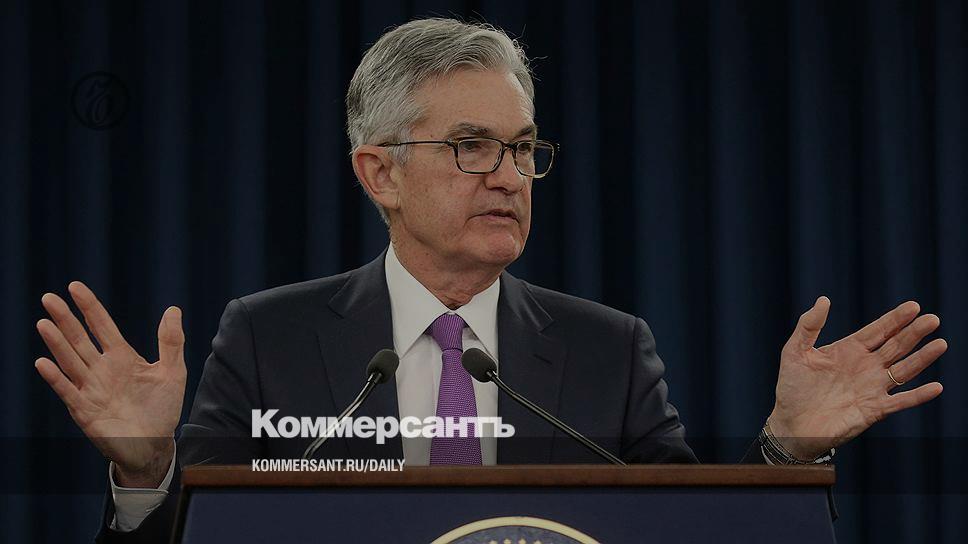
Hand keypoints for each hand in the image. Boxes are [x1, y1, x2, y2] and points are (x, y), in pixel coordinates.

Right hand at [34, 281, 186, 486]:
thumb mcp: (172, 372)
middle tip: (49, 298)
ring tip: (44, 323)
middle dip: (65, 319)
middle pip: (80, 339)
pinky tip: (43, 362)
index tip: (75, 287)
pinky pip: (68, 391)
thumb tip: (173, 310)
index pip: (101, 326)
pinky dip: (55, 377)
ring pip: (70, 360)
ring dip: (57, 343)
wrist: (155, 444)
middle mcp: (102, 370)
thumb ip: (171, 342)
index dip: (89, 307)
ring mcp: (91, 389)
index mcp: (121, 357)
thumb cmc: (161, 409)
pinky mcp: (85, 410)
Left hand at [768, 296, 945, 459]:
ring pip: (904, 370)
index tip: (914, 306)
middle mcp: (866, 366)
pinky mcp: (875, 409)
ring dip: (922, 358)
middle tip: (932, 319)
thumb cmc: (792, 387)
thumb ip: (809, 326)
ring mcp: (873, 387)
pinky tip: (936, 387)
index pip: (878, 330)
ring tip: (940, 344)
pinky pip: (901, 401)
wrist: (791, 423)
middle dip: (914, 332)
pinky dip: (918, 395)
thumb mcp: (795, 351)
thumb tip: (824, 299)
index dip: (895, 318)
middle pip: (896, 346)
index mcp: (849, 350)